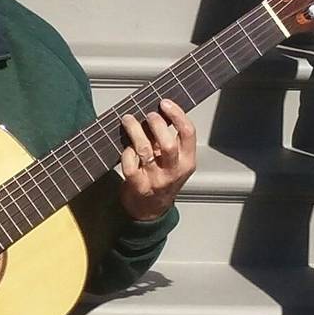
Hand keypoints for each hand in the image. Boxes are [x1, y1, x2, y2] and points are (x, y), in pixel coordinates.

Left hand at [119, 99, 196, 220]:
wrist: (150, 211)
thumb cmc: (162, 181)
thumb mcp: (174, 163)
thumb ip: (169, 142)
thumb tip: (158, 113)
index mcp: (187, 162)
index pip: (188, 133)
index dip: (177, 114)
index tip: (165, 103)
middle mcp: (174, 171)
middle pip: (168, 143)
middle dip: (156, 124)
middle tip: (148, 115)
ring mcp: (155, 180)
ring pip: (146, 151)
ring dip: (136, 131)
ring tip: (129, 120)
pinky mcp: (138, 186)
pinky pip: (130, 165)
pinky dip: (126, 153)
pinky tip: (126, 147)